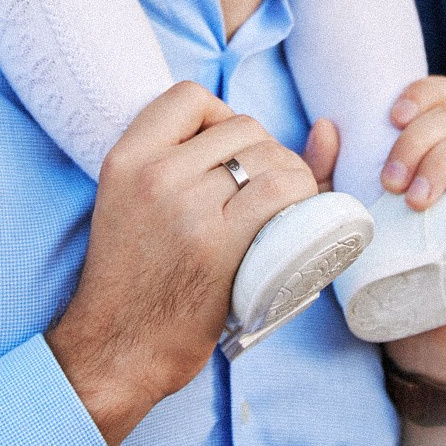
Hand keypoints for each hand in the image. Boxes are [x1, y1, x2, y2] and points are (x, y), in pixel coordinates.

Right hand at [46, 82, 317, 445]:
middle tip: (261, 195)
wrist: (119, 348)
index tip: (226, 156)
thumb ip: (195, 155)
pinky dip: (302, 196)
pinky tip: (295, 221)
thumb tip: (326, 126)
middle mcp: (154, 175)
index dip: (222, 117)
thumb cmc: (139, 278)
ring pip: (268, 156)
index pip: (190, 97)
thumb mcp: (138, 202)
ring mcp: (187, 208)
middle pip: (242, 127)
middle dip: (266, 153)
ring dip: (291, 176)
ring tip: (281, 209)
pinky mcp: (217, 243)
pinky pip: (280, 190)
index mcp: (126, 159)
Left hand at [301, 84, 445, 445]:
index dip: (420, 94)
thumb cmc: (385, 265)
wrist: (425, 332)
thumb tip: (325, 126)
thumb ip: (328, 176)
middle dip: (418, 143)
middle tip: (393, 185)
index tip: (391, 117)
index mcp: (432, 146)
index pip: (439, 97)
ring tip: (419, 201)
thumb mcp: (346, 218)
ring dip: (445, 159)